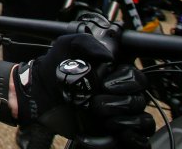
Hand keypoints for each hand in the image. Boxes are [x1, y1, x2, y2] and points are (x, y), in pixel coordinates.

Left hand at [15, 34, 153, 146]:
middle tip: (96, 104)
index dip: (126, 82)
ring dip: (124, 122)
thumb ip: (87, 43)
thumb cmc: (52, 70)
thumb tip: (109, 56)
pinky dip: (131, 139)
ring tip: (100, 119)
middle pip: (139, 101)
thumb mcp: (65, 46)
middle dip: (119, 103)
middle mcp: (119, 95)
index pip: (137, 79)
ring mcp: (117, 116)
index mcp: (113, 76)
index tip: (105, 85)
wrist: (38, 96)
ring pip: (143, 122)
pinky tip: (115, 134)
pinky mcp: (113, 135)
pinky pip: (139, 141)